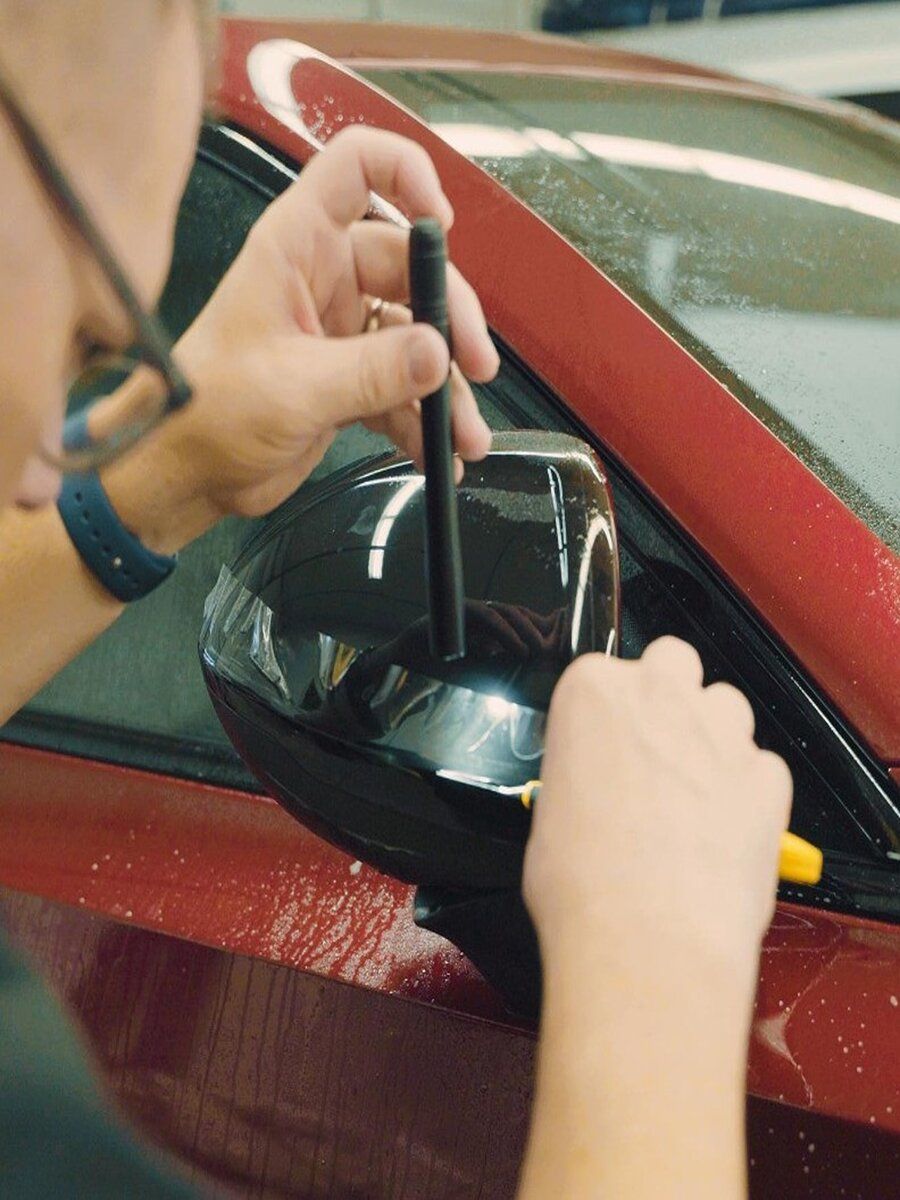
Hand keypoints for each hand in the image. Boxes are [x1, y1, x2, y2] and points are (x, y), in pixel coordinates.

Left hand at [159, 125, 497, 523]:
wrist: (186, 472)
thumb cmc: (205, 411)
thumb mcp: (294, 388)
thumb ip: (372, 371)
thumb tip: (436, 354)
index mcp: (296, 247)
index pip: (357, 168)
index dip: (408, 175)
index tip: (442, 223)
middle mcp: (323, 278)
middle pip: (412, 269)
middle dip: (450, 321)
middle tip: (472, 365)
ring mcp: (340, 329)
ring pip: (417, 339)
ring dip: (446, 389)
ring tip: (462, 435)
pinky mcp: (349, 378)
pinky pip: (405, 389)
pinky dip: (425, 422)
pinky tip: (437, 454)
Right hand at [517, 638, 791, 1199]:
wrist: (647, 942)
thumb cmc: (584, 888)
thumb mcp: (547, 813)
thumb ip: (578, 775)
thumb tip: (588, 793)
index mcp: (593, 692)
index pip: (601, 671)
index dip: (604, 714)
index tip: (603, 745)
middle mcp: (661, 697)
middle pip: (673, 662)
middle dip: (666, 696)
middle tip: (649, 749)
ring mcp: (721, 734)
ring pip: (726, 704)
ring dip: (710, 735)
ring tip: (687, 793)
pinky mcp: (767, 779)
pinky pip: (762, 766)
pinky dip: (747, 788)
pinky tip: (719, 828)